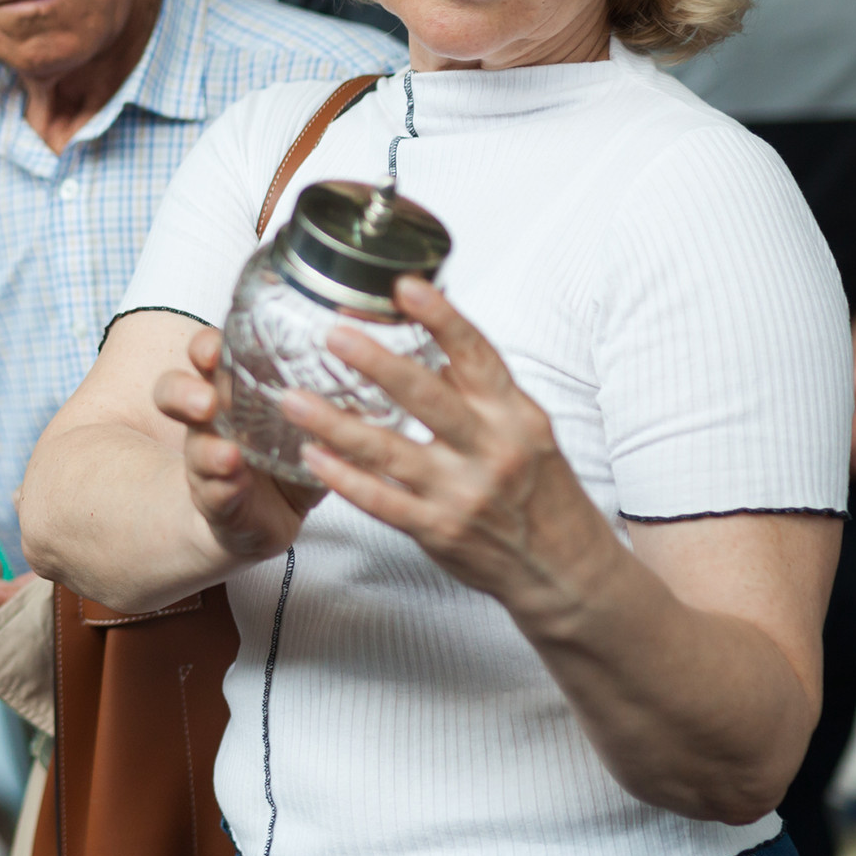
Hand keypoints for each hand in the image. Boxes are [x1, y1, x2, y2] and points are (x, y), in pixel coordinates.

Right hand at [153, 327, 318, 562]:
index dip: (205, 348)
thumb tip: (387, 369)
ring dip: (206, 450)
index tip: (218, 348)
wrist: (262, 520)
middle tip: (206, 400)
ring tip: (225, 455)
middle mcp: (210, 421)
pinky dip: (223, 489)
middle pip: (174, 392)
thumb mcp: (308, 423)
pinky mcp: (216, 500)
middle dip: (184, 392)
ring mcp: (206, 461)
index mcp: (231, 390)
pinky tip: (234, 486)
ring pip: (193, 447)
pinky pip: (213, 493)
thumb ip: (335, 400)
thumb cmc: (285, 459)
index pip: (206, 356)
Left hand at [283, 277, 610, 618]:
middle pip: (428, 398)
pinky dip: (343, 479)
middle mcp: (491, 449)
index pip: (477, 356)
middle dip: (378, 364)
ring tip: (292, 399)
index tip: (405, 286)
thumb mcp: (526, 431)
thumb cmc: (539, 491)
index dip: (442, 318)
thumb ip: (479, 392)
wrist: (563, 569)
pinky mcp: (439, 530)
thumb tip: (432, 343)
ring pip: (390, 452)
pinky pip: (381, 501)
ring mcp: (463, 492)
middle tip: (332, 336)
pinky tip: (310, 457)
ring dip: (336, 424)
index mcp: (514, 414)